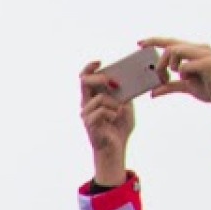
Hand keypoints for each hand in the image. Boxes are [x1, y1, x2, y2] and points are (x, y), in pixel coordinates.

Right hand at [78, 61, 134, 185]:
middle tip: (115, 83)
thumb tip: (126, 77)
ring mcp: (85, 114)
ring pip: (100, 98)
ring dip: (114, 103)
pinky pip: (102, 111)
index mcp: (92, 97)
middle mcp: (85, 104)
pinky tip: (114, 119)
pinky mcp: (89, 124)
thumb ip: (123, 92)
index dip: (90, 66)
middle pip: (84, 81)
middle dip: (101, 78)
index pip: (85, 77)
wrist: (116, 148)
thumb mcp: (125, 104)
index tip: (100, 61)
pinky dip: (113, 113)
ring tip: (118, 112)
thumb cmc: (119, 127)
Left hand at [142, 37, 210, 125]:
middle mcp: (199, 48)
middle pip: (170, 47)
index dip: (155, 40)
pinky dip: (182, 74)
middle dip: (160, 63)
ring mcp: (204, 54)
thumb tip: (152, 93)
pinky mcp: (208, 63)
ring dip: (169, 66)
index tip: (139, 43)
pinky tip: (189, 79)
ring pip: (175, 51)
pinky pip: (185, 66)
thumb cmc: (210, 89)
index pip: (171, 42)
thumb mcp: (186, 87)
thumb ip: (170, 87)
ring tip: (176, 77)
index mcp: (194, 51)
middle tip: (161, 78)